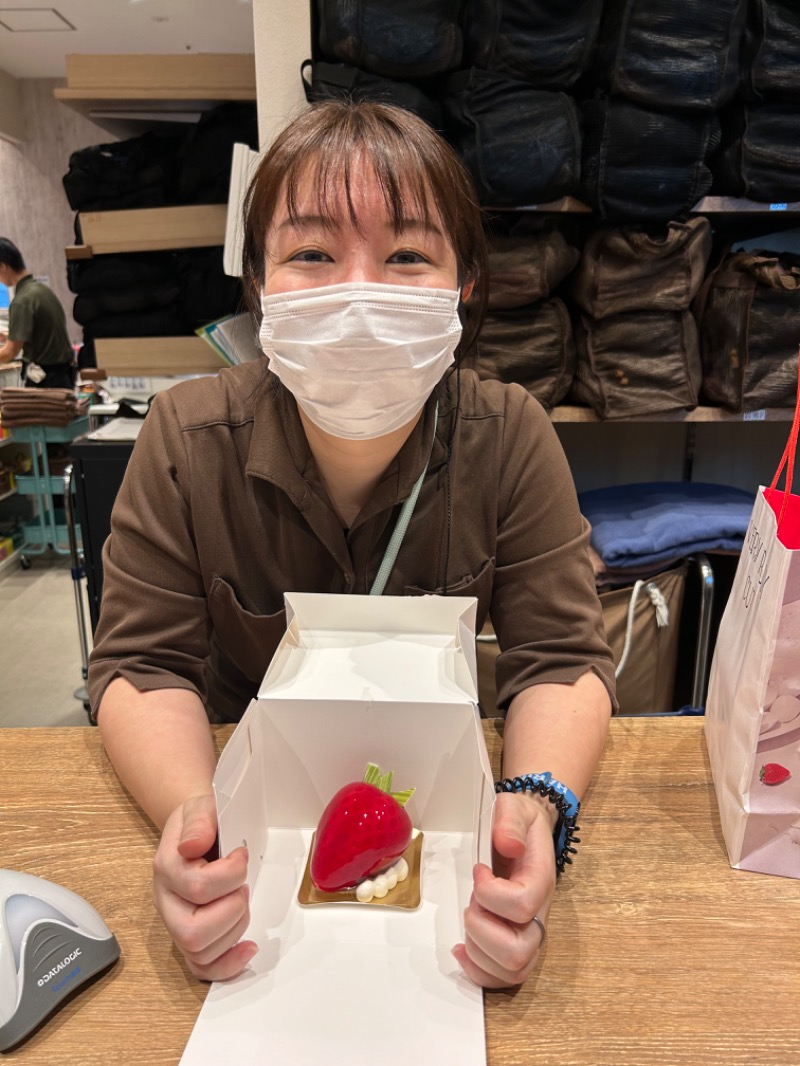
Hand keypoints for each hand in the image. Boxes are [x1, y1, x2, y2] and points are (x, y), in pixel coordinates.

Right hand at [152, 793, 257, 980]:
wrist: (196, 830)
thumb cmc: (202, 822)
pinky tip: (248, 949)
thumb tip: (193, 845)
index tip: (241, 854)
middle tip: (242, 886)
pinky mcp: (189, 937)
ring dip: (234, 929)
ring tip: (241, 900)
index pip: (197, 887)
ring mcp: (175, 922)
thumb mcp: (201, 806)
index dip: (231, 874)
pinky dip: (227, 965)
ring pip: (200, 951)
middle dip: (231, 910)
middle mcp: (166, 900)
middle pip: (192, 932)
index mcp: (166, 867)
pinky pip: (201, 967)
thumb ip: (199, 821)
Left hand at [452, 791, 556, 987]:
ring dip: (478, 949)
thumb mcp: (514, 807)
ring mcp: (531, 933)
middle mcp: (541, 913)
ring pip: (512, 970)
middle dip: (482, 928)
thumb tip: (507, 844)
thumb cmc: (519, 823)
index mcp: (541, 880)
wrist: (527, 833)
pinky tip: (461, 949)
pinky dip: (478, 971)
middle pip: (518, 951)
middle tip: (473, 902)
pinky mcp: (518, 945)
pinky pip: (503, 978)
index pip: (522, 904)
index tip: (479, 870)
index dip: (489, 892)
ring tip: (471, 918)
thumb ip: (510, 821)